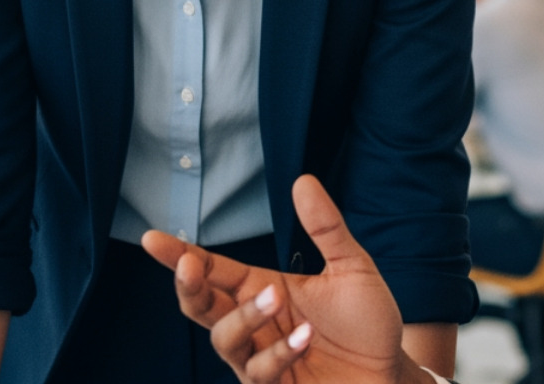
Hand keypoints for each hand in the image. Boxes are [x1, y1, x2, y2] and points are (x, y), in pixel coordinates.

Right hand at [142, 175, 426, 383]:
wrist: (392, 373)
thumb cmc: (368, 323)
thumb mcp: (352, 267)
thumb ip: (326, 228)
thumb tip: (302, 180)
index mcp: (263, 289)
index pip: (213, 270)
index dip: (180, 256)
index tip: (151, 238)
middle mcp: (256, 325)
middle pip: (203, 308)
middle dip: (190, 288)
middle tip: (190, 266)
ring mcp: (262, 360)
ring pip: (226, 340)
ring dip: (245, 317)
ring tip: (274, 296)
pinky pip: (260, 374)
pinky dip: (279, 353)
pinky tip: (305, 337)